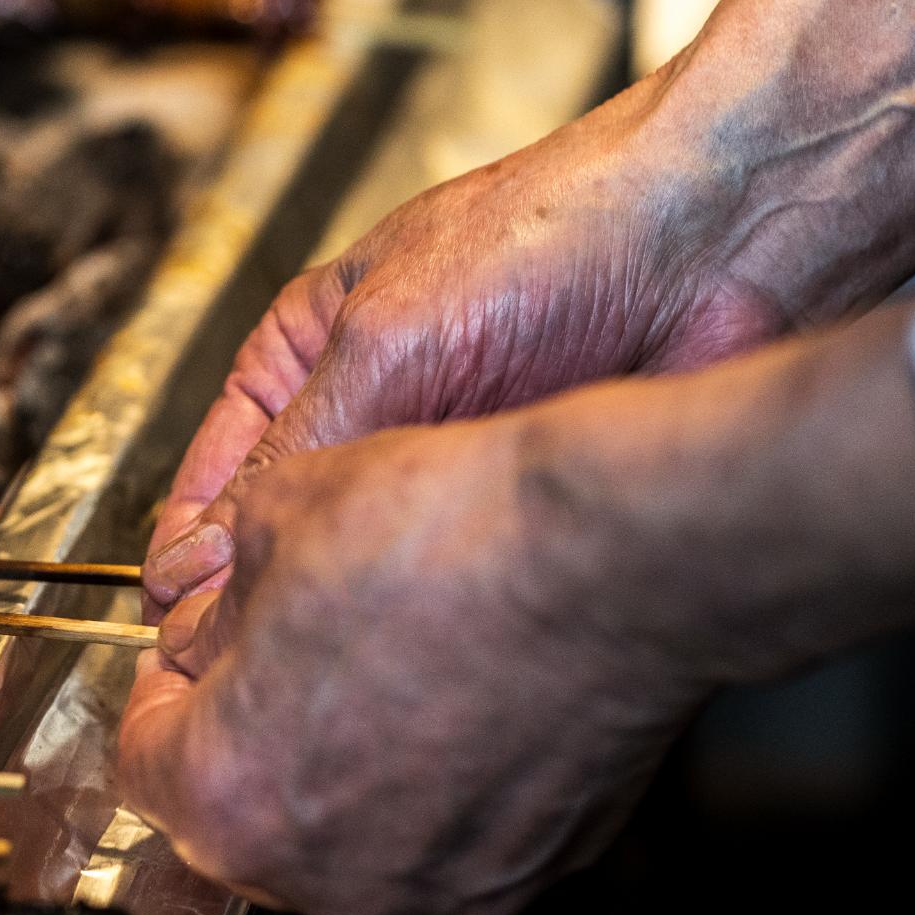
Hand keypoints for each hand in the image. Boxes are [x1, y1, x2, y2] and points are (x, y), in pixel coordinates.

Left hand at [121, 411, 712, 914]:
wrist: (613, 558)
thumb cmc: (454, 539)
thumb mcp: (277, 516)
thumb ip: (217, 596)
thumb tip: (214, 619)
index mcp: (228, 795)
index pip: (143, 760)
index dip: (160, 691)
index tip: (185, 661)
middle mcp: (322, 870)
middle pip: (244, 816)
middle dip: (251, 737)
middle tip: (283, 657)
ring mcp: (430, 885)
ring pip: (349, 835)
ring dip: (347, 764)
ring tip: (384, 665)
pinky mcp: (521, 872)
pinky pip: (449, 836)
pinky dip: (442, 781)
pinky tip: (460, 696)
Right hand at [146, 0, 914, 608]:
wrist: (730, 242)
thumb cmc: (562, 233)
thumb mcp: (386, 336)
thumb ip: (293, 454)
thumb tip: (199, 563)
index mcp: (307, 356)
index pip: (214, 484)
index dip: (194, 564)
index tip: (184, 638)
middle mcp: (373, 420)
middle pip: (286, 547)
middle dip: (269, 611)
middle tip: (257, 680)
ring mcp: (450, 473)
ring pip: (372, 582)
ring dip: (356, 627)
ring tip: (337, 681)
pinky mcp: (524, 516)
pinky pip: (461, 595)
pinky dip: (441, 629)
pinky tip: (429, 663)